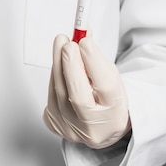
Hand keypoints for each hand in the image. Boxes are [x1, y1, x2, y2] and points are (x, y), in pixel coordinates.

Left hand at [43, 34, 130, 148]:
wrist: (101, 128)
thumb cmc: (106, 100)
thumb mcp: (111, 79)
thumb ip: (97, 60)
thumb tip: (83, 35)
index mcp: (114, 114)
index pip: (105, 87)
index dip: (93, 62)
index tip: (85, 41)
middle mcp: (93, 127)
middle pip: (77, 95)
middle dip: (70, 64)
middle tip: (68, 42)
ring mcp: (71, 129)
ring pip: (59, 93)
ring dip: (58, 65)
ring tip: (61, 44)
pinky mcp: (55, 125)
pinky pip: (51, 96)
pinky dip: (55, 76)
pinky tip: (59, 65)